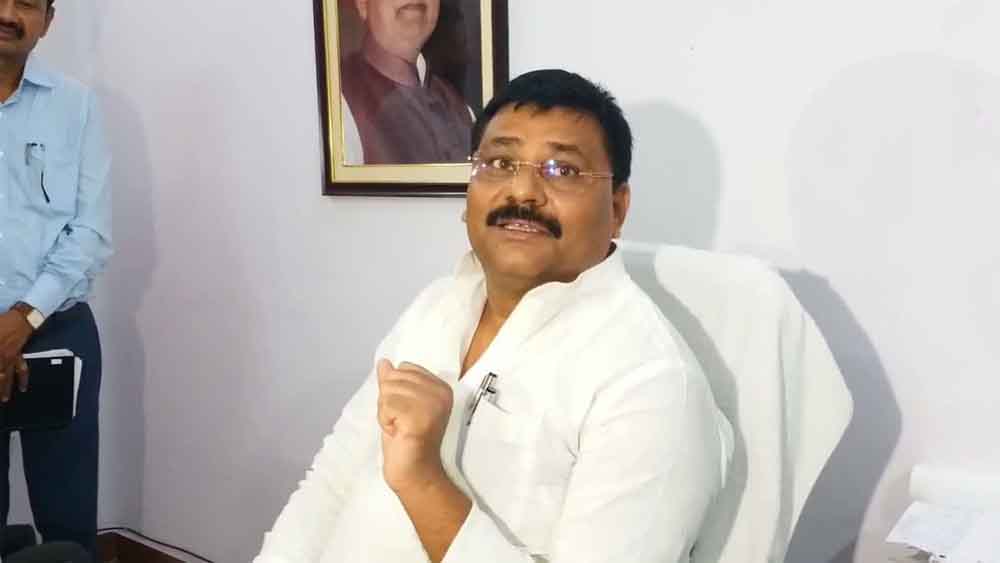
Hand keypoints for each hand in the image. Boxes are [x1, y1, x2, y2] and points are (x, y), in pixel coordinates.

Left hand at [0, 310, 32, 401]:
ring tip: (4, 399)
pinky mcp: (18, 354)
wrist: (20, 318)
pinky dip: (22, 379)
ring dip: (5, 389)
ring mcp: (10, 358)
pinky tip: (23, 387)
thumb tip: (0, 366)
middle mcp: (1, 358)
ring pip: (7, 377)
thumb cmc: (2, 323)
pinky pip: (21, 369)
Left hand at [376, 359, 453, 492]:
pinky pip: (386, 405)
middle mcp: (440, 393)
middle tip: (401, 422)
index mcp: (440, 387)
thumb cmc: (407, 441)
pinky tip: (398, 432)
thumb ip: (393, 382)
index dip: (396, 391)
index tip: (406, 412)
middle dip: (388, 402)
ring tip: (400, 428)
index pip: (404, 368)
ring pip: (388, 391)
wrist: (414, 472)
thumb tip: (384, 363)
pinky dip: (384, 421)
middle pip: (394, 378)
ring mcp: (432, 405)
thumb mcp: (398, 404)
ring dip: (386, 412)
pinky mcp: (419, 417)